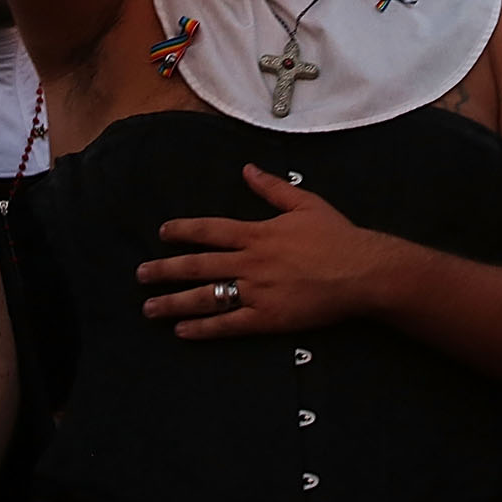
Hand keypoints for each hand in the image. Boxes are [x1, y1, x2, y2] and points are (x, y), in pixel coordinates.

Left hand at [135, 165, 402, 337]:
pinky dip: (203, 329)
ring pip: (206, 296)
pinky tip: (182, 332)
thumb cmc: (336, 236)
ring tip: (150, 309)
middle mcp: (250, 261)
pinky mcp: (267, 318)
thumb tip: (247, 169)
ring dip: (175, 302)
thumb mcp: (305, 203)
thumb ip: (272, 188)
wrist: (361, 271)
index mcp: (257, 233)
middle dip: (165, 270)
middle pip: (198, 265)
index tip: (162, 233)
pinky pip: (228, 324)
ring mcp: (256, 291)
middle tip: (141, 275)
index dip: (183, 231)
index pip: (210, 230)